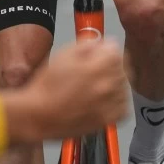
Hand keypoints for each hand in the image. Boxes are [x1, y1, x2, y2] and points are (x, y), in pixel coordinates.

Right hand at [3, 42, 127, 143]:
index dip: (107, 50)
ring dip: (116, 82)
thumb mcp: (63, 54)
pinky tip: (105, 99)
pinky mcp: (107, 119)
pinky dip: (118, 101)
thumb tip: (102, 43)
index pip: (117, 51)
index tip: (100, 53)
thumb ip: (87, 45)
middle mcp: (109, 84)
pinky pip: (123, 107)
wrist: (39, 115)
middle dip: (112, 65)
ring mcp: (110, 103)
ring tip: (99, 85)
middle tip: (98, 68)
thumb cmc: (47, 85)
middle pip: (124, 68)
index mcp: (100, 65)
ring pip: (125, 87)